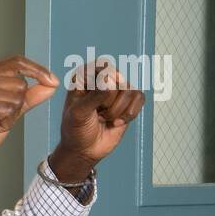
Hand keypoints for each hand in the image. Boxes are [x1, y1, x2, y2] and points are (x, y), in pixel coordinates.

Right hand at [0, 56, 59, 176]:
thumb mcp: (7, 114)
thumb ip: (27, 98)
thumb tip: (50, 85)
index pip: (16, 62)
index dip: (37, 70)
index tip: (53, 81)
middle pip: (19, 83)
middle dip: (15, 107)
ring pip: (16, 97)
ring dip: (7, 118)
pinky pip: (7, 108)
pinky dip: (2, 123)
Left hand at [49, 58, 146, 180]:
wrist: (85, 149)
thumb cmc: (75, 129)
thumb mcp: (78, 113)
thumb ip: (93, 97)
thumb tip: (110, 82)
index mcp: (84, 77)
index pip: (100, 66)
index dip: (102, 81)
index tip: (93, 99)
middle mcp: (101, 79)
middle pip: (117, 78)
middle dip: (108, 101)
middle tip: (97, 112)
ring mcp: (117, 89)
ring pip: (129, 89)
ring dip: (117, 110)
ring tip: (104, 118)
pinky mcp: (129, 101)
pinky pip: (139, 97)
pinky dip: (129, 113)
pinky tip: (116, 122)